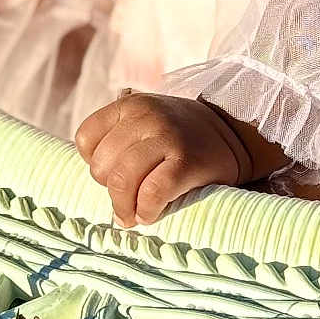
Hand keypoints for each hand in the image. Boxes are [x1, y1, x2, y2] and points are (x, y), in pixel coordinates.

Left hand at [73, 91, 251, 226]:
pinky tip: (152, 212)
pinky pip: (151, 194)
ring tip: (135, 212)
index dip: (95, 161)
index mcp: (131, 105)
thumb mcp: (146, 120)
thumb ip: (117, 136)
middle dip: (110, 188)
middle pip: (101, 166)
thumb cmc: (179, 136)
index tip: (114, 171)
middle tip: (128, 194)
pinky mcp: (186, 162)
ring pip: (122, 181)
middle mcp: (146, 117)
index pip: (86, 139)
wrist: (233, 133)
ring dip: (124, 207)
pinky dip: (147, 210)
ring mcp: (167, 138)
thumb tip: (87, 176)